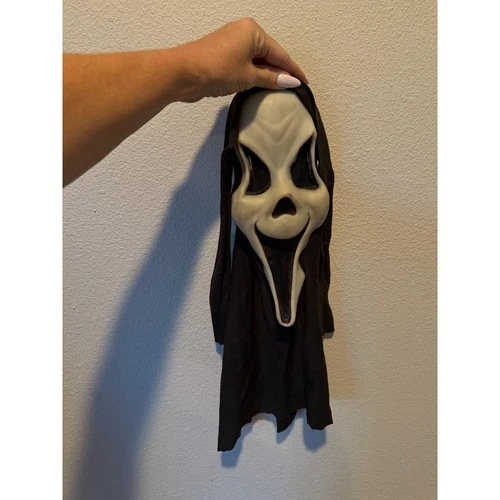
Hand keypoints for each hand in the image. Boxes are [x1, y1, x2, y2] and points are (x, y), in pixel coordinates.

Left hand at [175, 18, 307, 101]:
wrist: (183, 73)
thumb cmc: (216, 69)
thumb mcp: (249, 76)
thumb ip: (272, 79)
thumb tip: (290, 81)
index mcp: (253, 31)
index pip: (280, 53)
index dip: (293, 70)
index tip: (304, 82)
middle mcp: (243, 32)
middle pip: (269, 55)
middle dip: (280, 72)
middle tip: (292, 89)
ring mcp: (232, 42)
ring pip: (256, 60)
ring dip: (266, 75)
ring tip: (277, 91)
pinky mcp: (223, 54)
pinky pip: (245, 63)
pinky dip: (253, 74)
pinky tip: (258, 86)